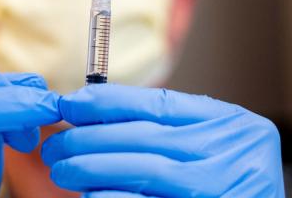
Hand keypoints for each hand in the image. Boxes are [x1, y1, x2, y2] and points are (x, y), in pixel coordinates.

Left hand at [42, 85, 283, 197]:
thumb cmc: (226, 190)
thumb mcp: (208, 152)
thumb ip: (167, 135)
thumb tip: (92, 118)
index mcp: (233, 124)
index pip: (161, 103)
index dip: (110, 102)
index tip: (71, 104)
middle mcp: (236, 150)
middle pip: (147, 136)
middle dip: (91, 138)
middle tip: (55, 146)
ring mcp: (229, 184)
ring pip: (147, 168)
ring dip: (94, 167)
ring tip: (62, 170)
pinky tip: (91, 196)